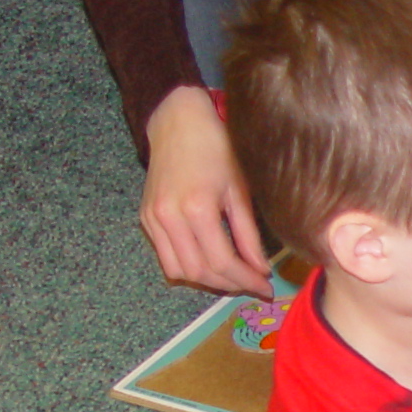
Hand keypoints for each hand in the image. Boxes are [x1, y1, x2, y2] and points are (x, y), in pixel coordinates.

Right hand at [142, 86, 272, 294]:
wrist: (178, 122)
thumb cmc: (216, 148)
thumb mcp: (240, 189)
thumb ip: (249, 234)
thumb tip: (260, 269)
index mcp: (196, 208)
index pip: (222, 262)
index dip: (246, 280)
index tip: (266, 288)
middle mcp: (170, 217)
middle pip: (200, 273)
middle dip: (229, 284)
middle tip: (252, 284)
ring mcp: (153, 219)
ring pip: (179, 271)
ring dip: (207, 281)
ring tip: (232, 275)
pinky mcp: (146, 219)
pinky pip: (166, 258)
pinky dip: (188, 267)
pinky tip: (209, 261)